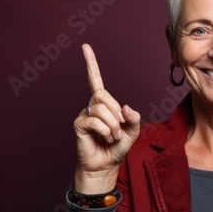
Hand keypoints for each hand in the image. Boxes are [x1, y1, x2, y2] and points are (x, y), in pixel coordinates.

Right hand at [73, 44, 140, 193]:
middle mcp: (92, 105)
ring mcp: (84, 114)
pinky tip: (106, 138)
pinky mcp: (79, 125)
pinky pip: (94, 120)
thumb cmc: (118, 147)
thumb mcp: (133, 131)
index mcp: (105, 103)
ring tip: (113, 136)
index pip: (96, 80)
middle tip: (119, 128)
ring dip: (112, 125)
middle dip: (115, 113)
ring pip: (100, 108)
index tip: (85, 46)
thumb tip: (124, 106)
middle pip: (103, 94)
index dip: (91, 64)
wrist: (106, 165)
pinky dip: (105, 130)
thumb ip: (133, 117)